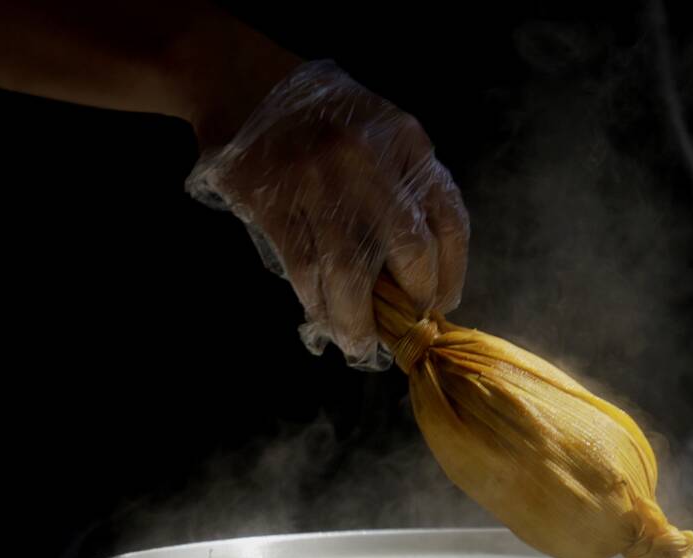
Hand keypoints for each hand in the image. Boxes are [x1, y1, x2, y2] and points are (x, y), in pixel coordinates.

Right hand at [186, 60, 469, 369]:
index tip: (440, 303)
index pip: (449, 221)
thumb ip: (404, 192)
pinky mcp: (276, 200)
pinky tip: (321, 316)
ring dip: (357, 319)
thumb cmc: (322, 119)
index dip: (450, 274)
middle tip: (400, 325)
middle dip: (409, 301)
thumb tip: (418, 278)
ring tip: (357, 342)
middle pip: (409, 252)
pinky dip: (316, 301)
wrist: (242, 81)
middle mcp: (372, 162)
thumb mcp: (381, 136)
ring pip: (351, 273)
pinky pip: (305, 268)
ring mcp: (321, 181)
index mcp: (409, 145)